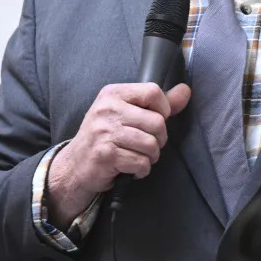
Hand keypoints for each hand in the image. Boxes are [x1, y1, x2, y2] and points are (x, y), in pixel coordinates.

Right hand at [47, 82, 190, 227]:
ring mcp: (104, 131)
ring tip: (138, 157)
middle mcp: (107, 109)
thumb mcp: (126, 113)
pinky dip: (141, 170)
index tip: (153, 121)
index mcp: (113, 93)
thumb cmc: (104, 137)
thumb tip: (185, 91)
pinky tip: (130, 168)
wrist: (74, 165)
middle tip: (147, 145)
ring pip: (151, 144)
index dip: (163, 110)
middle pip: (157, 122)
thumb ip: (157, 104)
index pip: (153, 92)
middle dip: (159, 139)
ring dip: (151, 157)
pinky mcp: (105, 154)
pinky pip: (141, 162)